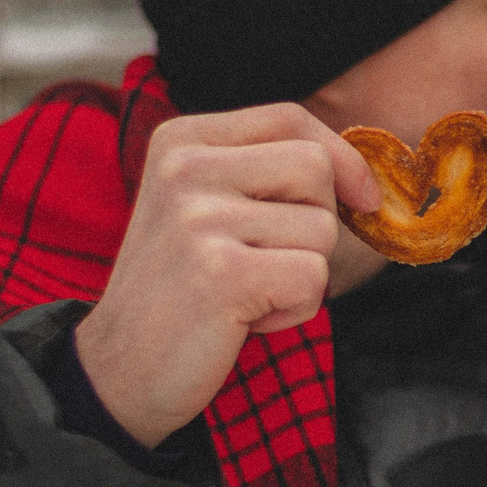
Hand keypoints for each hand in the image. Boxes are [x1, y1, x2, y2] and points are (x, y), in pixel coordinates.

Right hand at [76, 103, 382, 445]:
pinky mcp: (221, 272)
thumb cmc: (183, 290)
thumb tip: (365, 179)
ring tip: (244, 294)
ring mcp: (200, 218)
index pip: (289, 118)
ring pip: (321, 228)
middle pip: (315, 167)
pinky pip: (313, 277)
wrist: (120, 369)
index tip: (361, 197)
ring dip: (301, 275)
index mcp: (181, 141)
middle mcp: (185, 168)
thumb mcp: (209, 209)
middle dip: (316, 223)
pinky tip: (244, 319)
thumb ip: (267, 176)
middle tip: (263, 262)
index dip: (341, 156)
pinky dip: (295, 309)